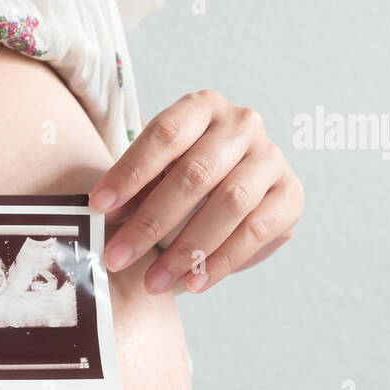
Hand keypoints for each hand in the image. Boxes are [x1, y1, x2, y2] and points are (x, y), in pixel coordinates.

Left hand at [88, 90, 302, 293]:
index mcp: (202, 107)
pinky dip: (221, 261)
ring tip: (154, 280)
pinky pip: (256, 231)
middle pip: (195, 174)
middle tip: (117, 257)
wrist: (238, 188)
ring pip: (228, 204)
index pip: (164, 135)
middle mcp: (242, 124)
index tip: (98, 208)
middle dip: (150, 222)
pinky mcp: (291, 194)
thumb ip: (134, 190)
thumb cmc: (183, 176)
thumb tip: (106, 218)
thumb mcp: (155, 174)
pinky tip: (194, 282)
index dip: (129, 172)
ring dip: (186, 249)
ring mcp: (271, 158)